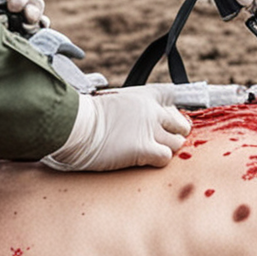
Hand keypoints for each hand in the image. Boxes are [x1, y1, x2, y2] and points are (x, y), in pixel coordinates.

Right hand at [41, 85, 191, 170]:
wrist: (75, 125)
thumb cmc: (88, 117)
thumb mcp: (117, 102)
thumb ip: (135, 108)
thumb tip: (144, 120)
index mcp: (144, 94)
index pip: (173, 95)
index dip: (174, 110)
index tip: (169, 120)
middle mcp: (151, 109)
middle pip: (181, 123)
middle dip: (174, 134)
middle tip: (160, 142)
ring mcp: (149, 128)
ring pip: (177, 142)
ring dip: (166, 149)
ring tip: (149, 153)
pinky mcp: (143, 148)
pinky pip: (165, 157)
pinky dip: (158, 161)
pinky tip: (144, 160)